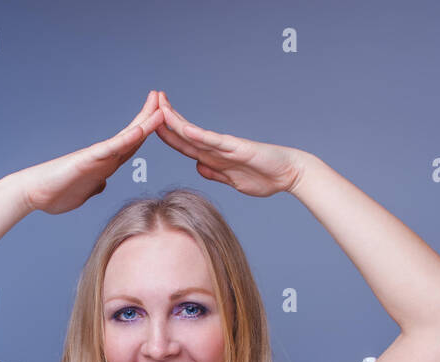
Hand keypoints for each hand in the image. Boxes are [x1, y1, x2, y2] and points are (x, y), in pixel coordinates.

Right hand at [16, 91, 165, 214]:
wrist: (33, 193)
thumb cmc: (55, 193)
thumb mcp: (85, 192)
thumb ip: (95, 185)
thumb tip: (103, 183)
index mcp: (106, 164)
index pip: (132, 145)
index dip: (147, 131)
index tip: (160, 117)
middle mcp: (104, 157)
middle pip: (133, 134)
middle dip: (150, 116)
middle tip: (163, 96)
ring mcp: (97, 156)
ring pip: (127, 137)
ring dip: (145, 121)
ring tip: (159, 102)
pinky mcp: (87, 160)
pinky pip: (111, 148)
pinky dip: (126, 139)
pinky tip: (141, 130)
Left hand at [153, 91, 306, 197]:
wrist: (290, 174)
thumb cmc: (265, 177)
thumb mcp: (233, 181)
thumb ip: (216, 173)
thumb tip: (198, 166)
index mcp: (214, 157)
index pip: (184, 145)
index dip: (167, 135)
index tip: (150, 125)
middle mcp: (216, 149)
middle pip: (185, 134)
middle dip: (166, 119)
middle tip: (150, 101)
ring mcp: (226, 147)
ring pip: (195, 134)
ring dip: (176, 121)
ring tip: (160, 106)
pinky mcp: (238, 148)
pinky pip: (214, 142)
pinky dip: (199, 136)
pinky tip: (185, 130)